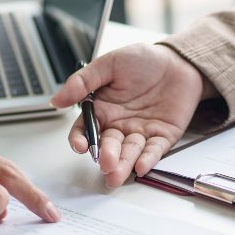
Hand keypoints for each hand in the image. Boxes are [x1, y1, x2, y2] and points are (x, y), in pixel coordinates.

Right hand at [50, 44, 212, 186]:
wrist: (178, 60)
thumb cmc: (143, 60)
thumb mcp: (109, 64)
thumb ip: (82, 82)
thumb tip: (56, 100)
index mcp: (103, 110)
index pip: (86, 130)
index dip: (81, 139)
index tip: (80, 146)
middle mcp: (119, 125)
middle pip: (108, 146)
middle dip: (106, 156)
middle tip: (105, 163)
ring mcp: (140, 132)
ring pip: (129, 152)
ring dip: (123, 164)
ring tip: (116, 174)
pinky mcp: (163, 136)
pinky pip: (154, 150)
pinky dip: (148, 159)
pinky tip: (141, 167)